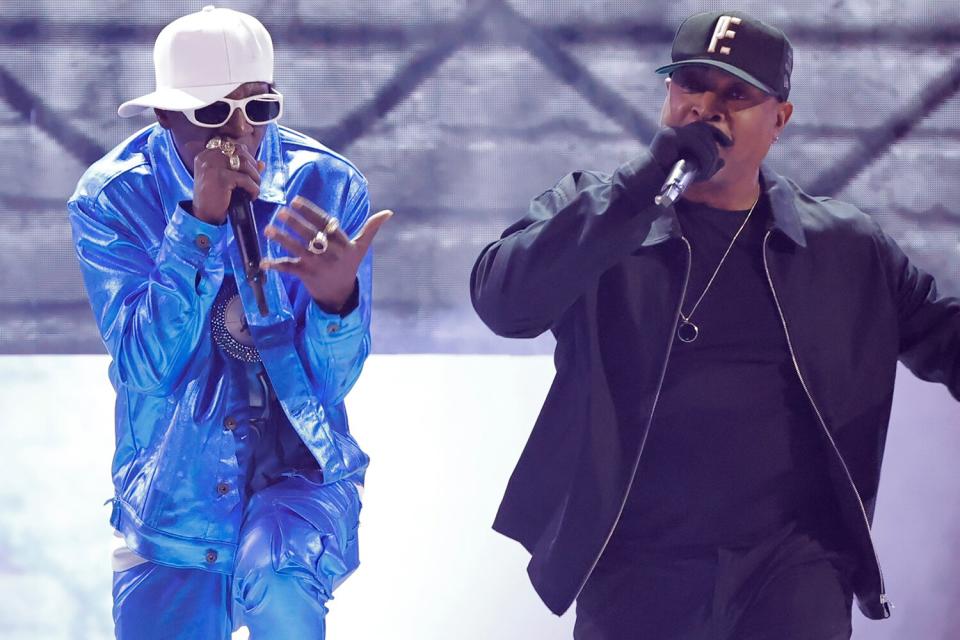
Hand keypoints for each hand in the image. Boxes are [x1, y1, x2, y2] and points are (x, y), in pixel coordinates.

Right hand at [191, 137, 263, 224]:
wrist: (204, 216)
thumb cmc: (216, 198)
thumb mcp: (228, 180)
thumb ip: (242, 169)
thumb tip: (262, 163)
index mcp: (206, 154)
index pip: (231, 145)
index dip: (245, 155)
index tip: (249, 170)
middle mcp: (207, 157)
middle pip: (239, 150)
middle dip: (252, 165)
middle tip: (254, 180)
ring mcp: (213, 166)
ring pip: (244, 163)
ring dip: (255, 177)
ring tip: (254, 188)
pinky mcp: (221, 178)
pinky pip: (246, 179)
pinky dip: (254, 189)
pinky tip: (252, 197)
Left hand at [261, 195, 392, 311]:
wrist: (341, 294)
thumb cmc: (349, 266)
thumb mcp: (361, 248)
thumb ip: (371, 228)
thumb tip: (389, 213)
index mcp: (342, 242)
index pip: (324, 222)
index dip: (309, 211)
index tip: (295, 201)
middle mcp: (331, 253)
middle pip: (310, 234)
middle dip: (294, 222)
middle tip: (281, 211)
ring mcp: (318, 265)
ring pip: (298, 249)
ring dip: (282, 239)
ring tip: (269, 229)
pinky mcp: (307, 276)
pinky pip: (290, 269)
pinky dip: (276, 266)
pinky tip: (264, 261)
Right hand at [649, 122, 731, 181]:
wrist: (646, 183)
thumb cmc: (665, 178)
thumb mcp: (691, 171)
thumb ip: (706, 165)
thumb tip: (723, 161)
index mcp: (680, 136)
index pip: (704, 127)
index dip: (718, 134)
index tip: (729, 145)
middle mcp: (676, 131)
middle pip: (705, 131)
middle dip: (714, 149)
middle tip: (714, 166)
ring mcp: (672, 132)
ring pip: (701, 136)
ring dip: (709, 154)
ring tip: (706, 171)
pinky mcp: (669, 137)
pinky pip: (694, 141)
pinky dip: (702, 155)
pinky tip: (701, 168)